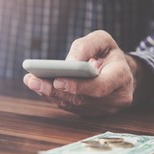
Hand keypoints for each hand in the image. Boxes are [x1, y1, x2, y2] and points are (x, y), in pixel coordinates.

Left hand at [23, 30, 153, 116]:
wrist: (121, 73)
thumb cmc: (108, 54)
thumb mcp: (102, 41)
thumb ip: (86, 47)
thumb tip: (68, 63)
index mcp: (121, 77)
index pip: (100, 86)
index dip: (79, 86)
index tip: (58, 80)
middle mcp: (115, 98)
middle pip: (81, 98)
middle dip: (55, 90)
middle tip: (33, 81)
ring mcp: (104, 109)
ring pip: (73, 104)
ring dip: (50, 94)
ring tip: (31, 81)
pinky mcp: (92, 113)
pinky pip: (70, 107)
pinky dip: (54, 96)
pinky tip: (39, 86)